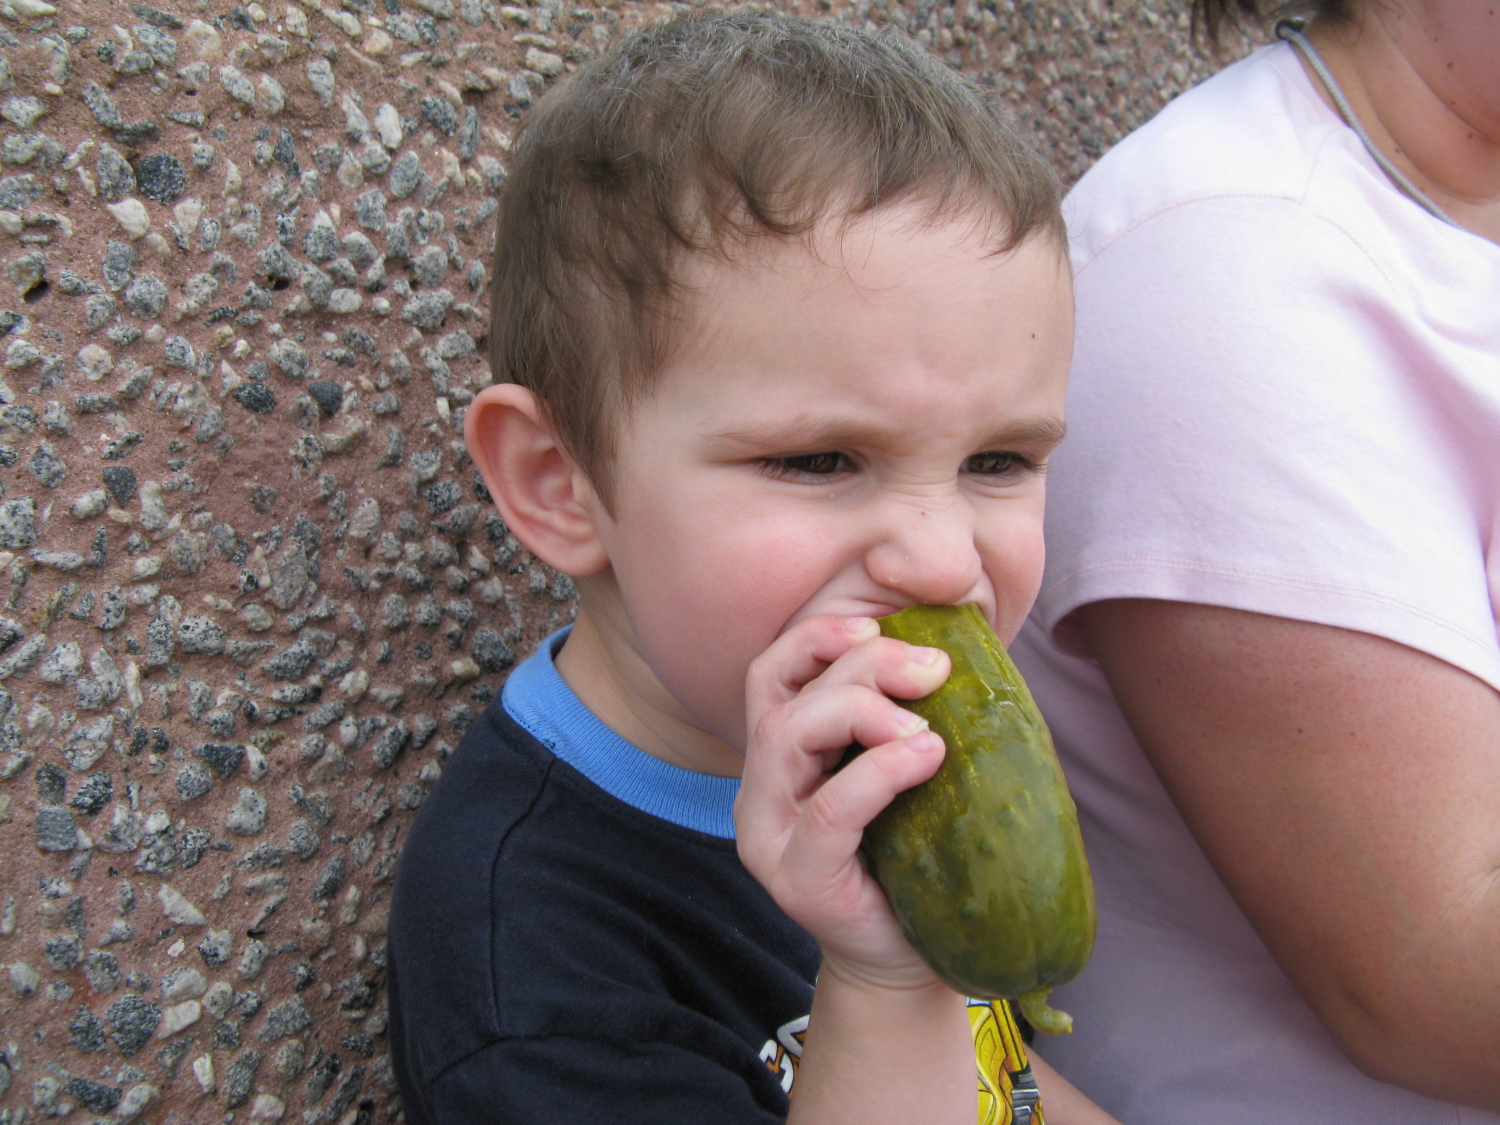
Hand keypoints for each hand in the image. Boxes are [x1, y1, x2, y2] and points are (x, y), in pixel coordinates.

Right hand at [734, 614, 952, 989]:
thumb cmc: (913, 858)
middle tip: (934, 668)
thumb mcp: (898, 773)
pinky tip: (927, 755)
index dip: (818, 636)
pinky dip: (879, 772)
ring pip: (785, 736)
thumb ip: (898, 717)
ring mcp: (769, 838)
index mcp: (777, 759)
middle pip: (782, 697)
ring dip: (861, 709)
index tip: (878, 627)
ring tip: (926, 725)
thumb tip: (950, 647)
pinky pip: (827, 810)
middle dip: (860, 666)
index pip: (769, 672)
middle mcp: (759, 793)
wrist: (911, 959)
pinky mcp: (797, 881)